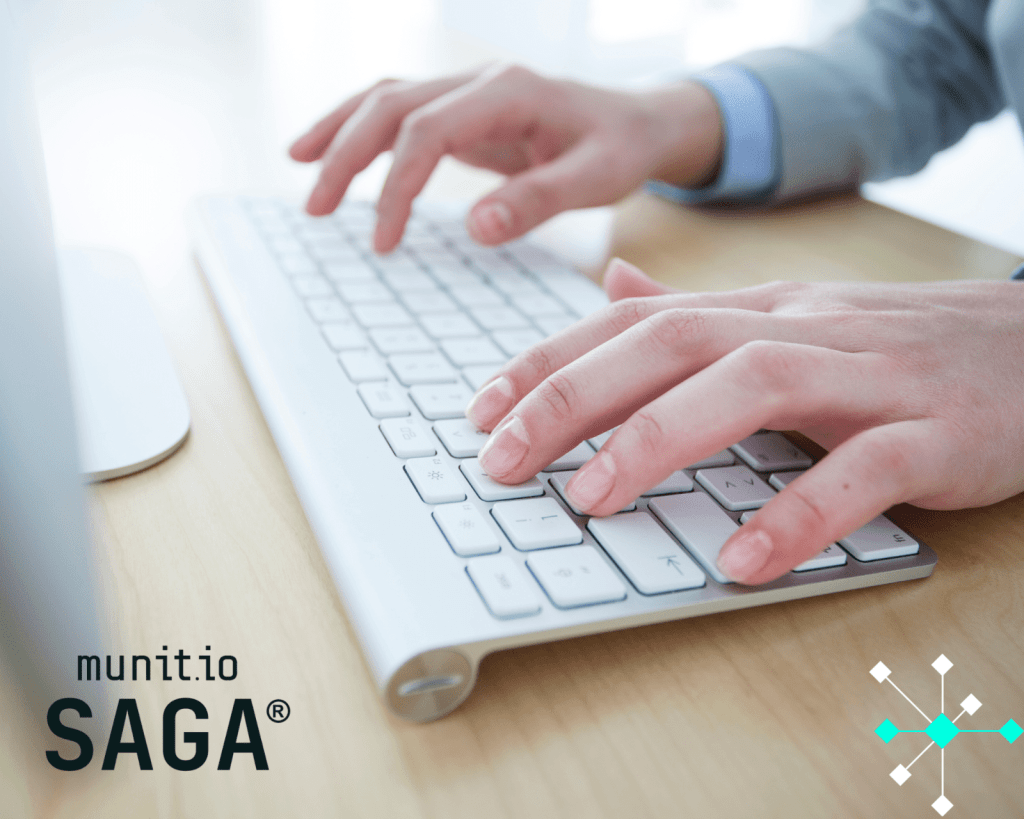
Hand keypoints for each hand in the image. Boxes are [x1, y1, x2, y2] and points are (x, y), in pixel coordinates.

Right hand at [289, 65, 722, 251]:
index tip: (383, 242)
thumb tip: (475, 228)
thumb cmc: (619, 149)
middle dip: (345, 154)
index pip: (429, 131)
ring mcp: (468, 91)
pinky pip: (401, 112)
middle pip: (391, 104)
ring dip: (339, 131)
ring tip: (297, 168)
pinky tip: (332, 151)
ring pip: (386, 97)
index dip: (397, 185)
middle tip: (314, 209)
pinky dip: (361, 129)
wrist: (637, 121)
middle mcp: (480, 81)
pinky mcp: (463, 110)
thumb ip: (537, 201)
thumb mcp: (595, 179)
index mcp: (509, 92)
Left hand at [465, 259, 1023, 583]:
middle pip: (671, 343)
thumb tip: (607, 290)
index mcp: (755, 311)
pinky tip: (742, 560)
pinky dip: (799, 512)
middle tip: (502, 460)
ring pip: (753, 386)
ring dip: (660, 440)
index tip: (480, 412)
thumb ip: (693, 312)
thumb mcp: (782, 320)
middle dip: (575, 397)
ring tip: (590, 500)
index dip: (549, 363)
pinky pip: (863, 468)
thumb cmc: (888, 344)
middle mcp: (797, 330)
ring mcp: (868, 376)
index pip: (630, 325)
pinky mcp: (934, 432)